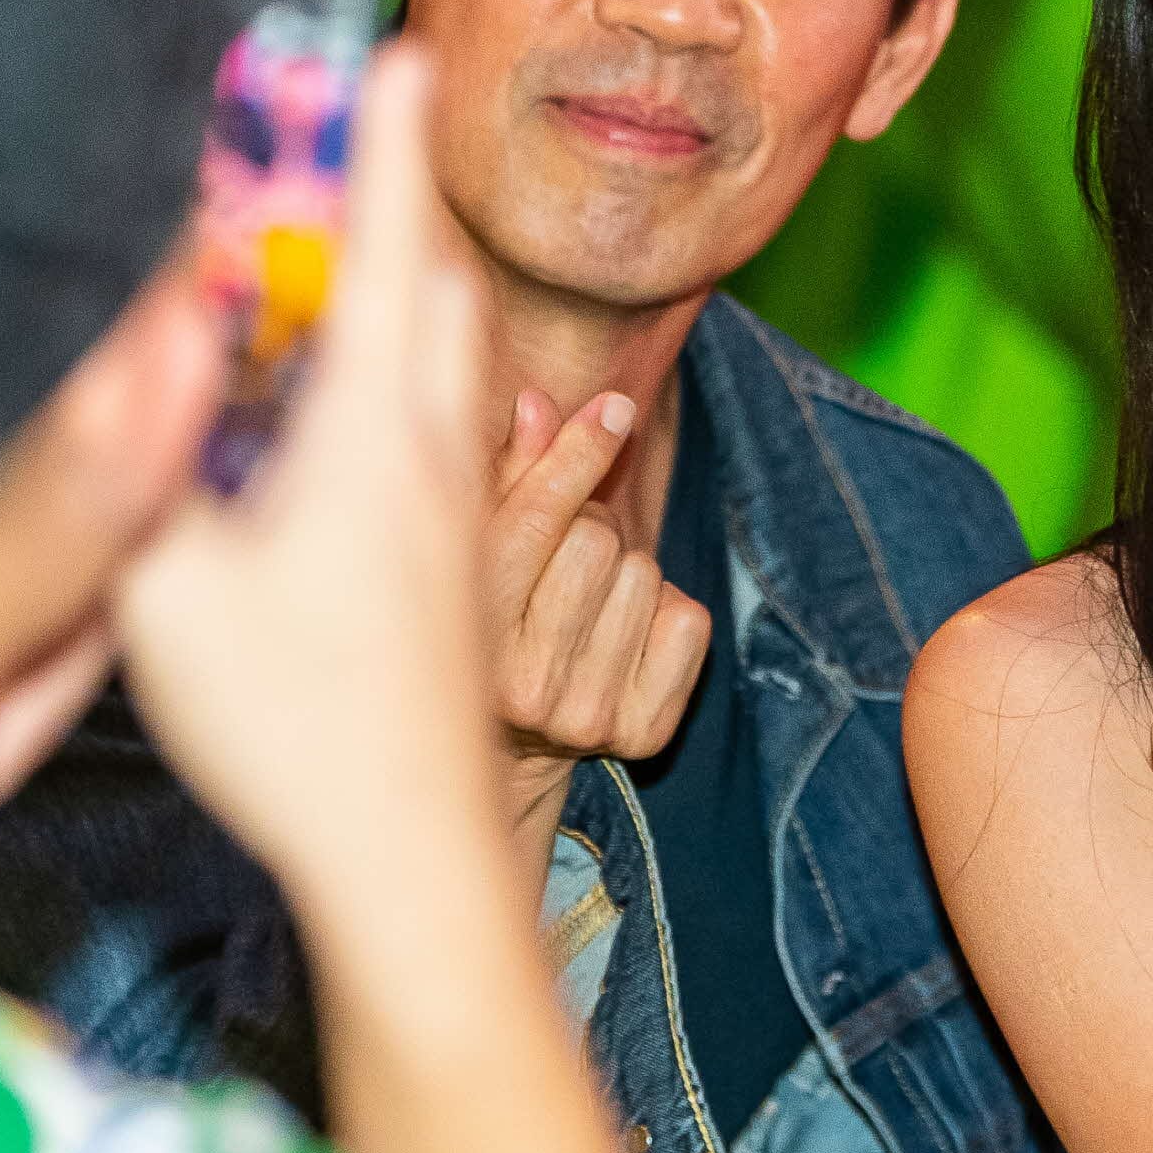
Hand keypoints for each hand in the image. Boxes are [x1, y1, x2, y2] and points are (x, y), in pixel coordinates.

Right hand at [110, 46, 510, 939]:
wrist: (414, 857)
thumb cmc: (296, 727)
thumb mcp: (166, 589)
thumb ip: (131, 461)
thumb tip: (106, 362)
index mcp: (373, 429)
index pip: (388, 246)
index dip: (383, 145)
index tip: (398, 49)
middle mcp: (436, 452)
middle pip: (437, 287)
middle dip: (397, 200)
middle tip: (359, 128)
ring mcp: (458, 514)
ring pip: (451, 360)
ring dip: (410, 288)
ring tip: (354, 250)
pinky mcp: (455, 570)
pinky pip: (446, 428)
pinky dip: (411, 373)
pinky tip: (361, 410)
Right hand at [483, 386, 713, 792]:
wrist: (508, 749)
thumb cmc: (487, 623)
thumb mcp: (477, 549)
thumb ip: (506, 474)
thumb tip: (540, 403)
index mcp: (463, 637)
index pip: (530, 523)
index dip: (576, 453)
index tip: (615, 408)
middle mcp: (522, 689)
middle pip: (596, 541)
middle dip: (589, 527)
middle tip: (563, 557)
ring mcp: (584, 717)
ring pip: (645, 575)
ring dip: (625, 571)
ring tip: (585, 604)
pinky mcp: (644, 734)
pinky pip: (690, 622)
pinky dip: (666, 613)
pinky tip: (622, 637)